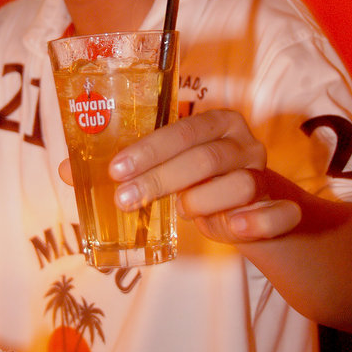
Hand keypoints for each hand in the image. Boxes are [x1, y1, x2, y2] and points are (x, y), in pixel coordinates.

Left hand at [106, 109, 301, 243]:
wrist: (255, 212)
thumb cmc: (201, 184)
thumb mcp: (166, 172)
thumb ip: (127, 169)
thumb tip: (68, 170)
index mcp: (217, 123)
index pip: (182, 130)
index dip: (148, 149)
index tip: (114, 169)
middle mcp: (243, 143)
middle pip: (205, 157)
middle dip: (161, 178)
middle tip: (124, 199)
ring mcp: (265, 175)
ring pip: (239, 183)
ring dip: (202, 201)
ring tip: (181, 211)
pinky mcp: (283, 208)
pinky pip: (277, 214)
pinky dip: (256, 222)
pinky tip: (233, 228)